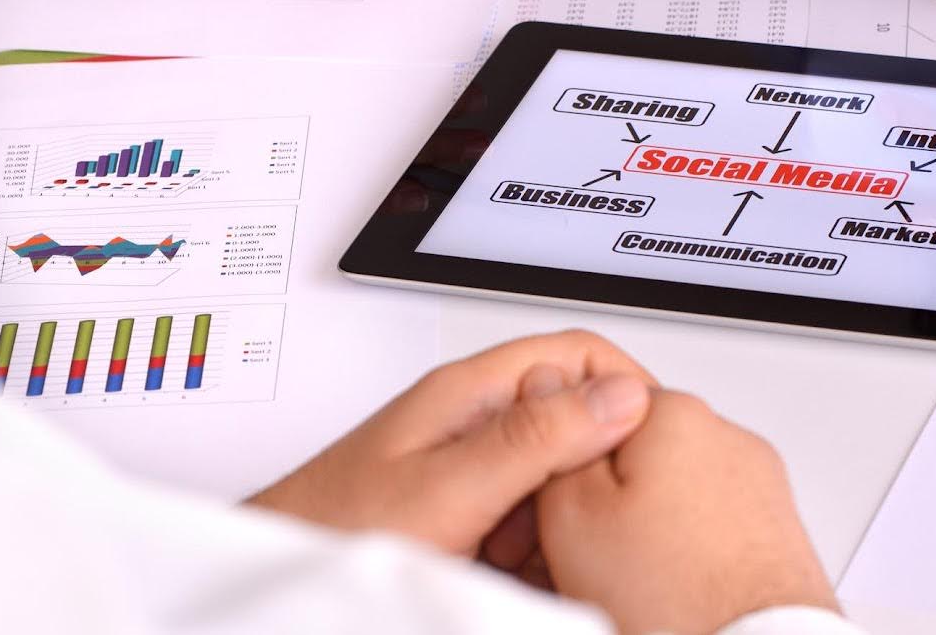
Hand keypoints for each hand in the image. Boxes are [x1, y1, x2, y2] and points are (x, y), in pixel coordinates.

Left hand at [249, 330, 652, 563]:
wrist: (281, 580)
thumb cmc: (332, 529)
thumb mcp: (449, 486)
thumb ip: (534, 440)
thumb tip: (619, 398)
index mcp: (471, 391)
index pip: (576, 355)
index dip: (624, 391)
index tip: (654, 443)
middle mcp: (473, 421)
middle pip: (573, 419)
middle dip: (594, 471)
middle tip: (597, 520)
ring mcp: (468, 468)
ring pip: (556, 477)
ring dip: (565, 519)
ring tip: (544, 560)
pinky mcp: (463, 514)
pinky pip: (528, 520)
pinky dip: (537, 551)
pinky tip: (523, 578)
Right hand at [538, 391, 836, 634]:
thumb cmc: (672, 601)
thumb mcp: (571, 514)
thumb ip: (553, 437)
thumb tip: (545, 382)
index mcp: (675, 412)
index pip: (590, 408)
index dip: (560, 465)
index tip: (552, 512)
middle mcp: (726, 436)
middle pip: (633, 453)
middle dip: (606, 501)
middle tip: (590, 558)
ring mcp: (757, 483)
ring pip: (672, 494)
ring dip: (647, 531)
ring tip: (635, 584)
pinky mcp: (774, 528)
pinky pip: (710, 527)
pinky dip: (688, 555)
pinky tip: (671, 592)